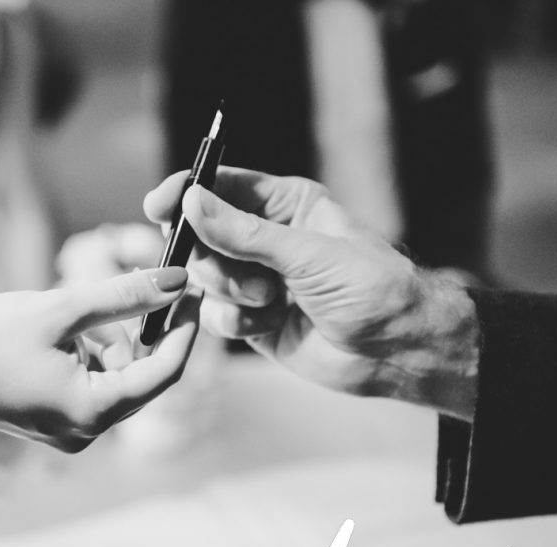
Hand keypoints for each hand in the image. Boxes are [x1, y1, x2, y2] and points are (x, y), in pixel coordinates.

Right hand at [0, 268, 201, 451]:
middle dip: (131, 330)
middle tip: (116, 290)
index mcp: (95, 412)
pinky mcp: (52, 420)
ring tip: (59, 318)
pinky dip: (82, 353)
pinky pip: (88, 382)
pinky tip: (48, 336)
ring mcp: (69, 429)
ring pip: (113, 373)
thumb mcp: (60, 310)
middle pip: (138, 372)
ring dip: (101, 339)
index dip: (183, 329)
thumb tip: (178, 280)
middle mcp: (88, 431)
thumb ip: (125, 296)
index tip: (191, 289)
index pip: (165, 372)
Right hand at [143, 168, 477, 419]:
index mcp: (286, 205)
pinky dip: (236, 320)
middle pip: (203, 235)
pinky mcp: (253, 319)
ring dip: (232, 290)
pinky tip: (269, 323)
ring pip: (206, 277)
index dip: (188, 192)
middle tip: (242, 273)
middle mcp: (266, 239)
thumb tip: (191, 201)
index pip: (222, 187)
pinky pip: (216, 314)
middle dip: (215, 256)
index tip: (160, 205)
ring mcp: (257, 279)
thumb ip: (244, 233)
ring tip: (271, 300)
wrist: (396, 350)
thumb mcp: (308, 254)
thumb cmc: (371, 288)